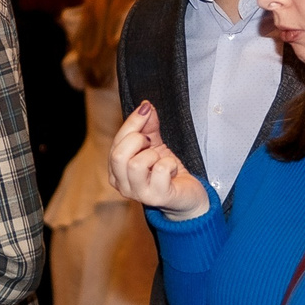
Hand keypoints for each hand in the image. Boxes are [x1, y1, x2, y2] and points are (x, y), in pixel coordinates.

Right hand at [108, 102, 209, 220]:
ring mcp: (139, 194)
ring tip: (161, 159)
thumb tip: (145, 107)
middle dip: (138, 139)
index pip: (116, 143)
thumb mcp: (155, 146)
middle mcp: (123, 185)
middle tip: (151, 142)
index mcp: (116, 172)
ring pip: (136, 164)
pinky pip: (160, 170)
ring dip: (153, 154)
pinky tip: (172, 169)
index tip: (146, 108)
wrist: (188, 196)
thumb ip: (148, 127)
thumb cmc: (167, 173)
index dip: (132, 122)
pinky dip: (169, 163)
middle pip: (119, 155)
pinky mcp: (158, 197)